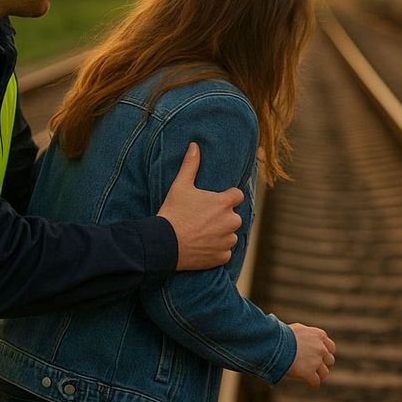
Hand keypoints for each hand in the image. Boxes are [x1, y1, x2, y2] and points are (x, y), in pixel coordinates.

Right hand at [157, 143, 244, 269]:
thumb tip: (194, 145)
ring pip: (230, 235)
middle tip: (203, 219)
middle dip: (223, 217)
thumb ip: (191, 165)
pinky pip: (225, 252)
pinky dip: (216, 250)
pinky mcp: (222, 257)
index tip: (214, 202)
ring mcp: (227, 240)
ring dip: (221, 234)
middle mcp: (231, 221)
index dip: (227, 197)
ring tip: (201, 233)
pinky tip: (202, 246)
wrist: (164, 244)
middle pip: (234, 216)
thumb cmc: (173, 213)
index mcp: (224, 203)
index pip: (237, 196)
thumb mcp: (180, 185)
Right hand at [285, 323, 335, 388]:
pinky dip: (311, 383)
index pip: (330, 347)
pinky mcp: (309, 372)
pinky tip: (307, 383)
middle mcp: (321, 348)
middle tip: (315, 367)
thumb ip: (304, 333)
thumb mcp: (296, 329)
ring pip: (325, 372)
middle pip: (330, 360)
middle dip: (323, 364)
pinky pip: (315, 382)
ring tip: (312, 377)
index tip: (318, 356)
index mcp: (319, 335)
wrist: (274, 343)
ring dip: (319, 375)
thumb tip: (301, 335)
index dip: (324, 353)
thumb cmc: (281, 334)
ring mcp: (316, 361)